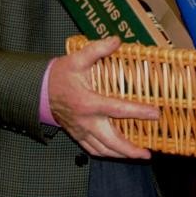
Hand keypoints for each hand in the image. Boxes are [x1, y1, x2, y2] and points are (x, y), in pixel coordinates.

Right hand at [48, 36, 158, 158]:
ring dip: (121, 155)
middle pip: (111, 141)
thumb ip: (97, 49)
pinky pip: (93, 150)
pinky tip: (119, 154)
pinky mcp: (78, 135)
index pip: (118, 109)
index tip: (155, 114)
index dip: (138, 112)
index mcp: (88, 102)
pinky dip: (107, 154)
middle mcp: (85, 121)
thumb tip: (117, 41)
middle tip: (147, 154)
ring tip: (138, 156)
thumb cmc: (61, 74)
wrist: (40, 90)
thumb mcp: (77, 58)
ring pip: (103, 150)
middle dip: (130, 150)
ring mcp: (81, 131)